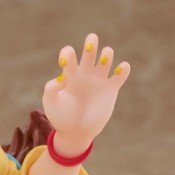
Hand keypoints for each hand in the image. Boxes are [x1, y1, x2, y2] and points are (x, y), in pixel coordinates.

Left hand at [41, 32, 130, 151]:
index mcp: (69, 73)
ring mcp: (98, 80)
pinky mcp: (110, 90)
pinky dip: (123, 69)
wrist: (75, 133)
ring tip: (104, 59)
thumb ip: (51, 88)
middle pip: (90, 50)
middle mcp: (85, 73)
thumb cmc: (60, 117)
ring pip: (106, 58)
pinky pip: (120, 75)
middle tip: (91, 42)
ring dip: (107, 54)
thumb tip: (64, 78)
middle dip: (91, 42)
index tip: (65, 63)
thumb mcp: (51, 102)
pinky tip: (121, 68)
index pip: (69, 53)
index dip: (68, 53)